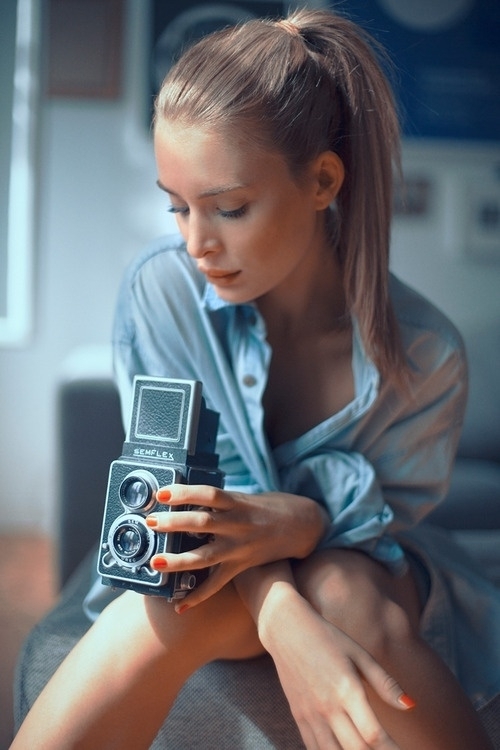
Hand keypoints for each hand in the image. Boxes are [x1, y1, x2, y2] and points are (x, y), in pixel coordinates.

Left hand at [145, 484, 328, 608]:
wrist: (303, 525)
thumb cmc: (269, 508)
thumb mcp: (245, 497)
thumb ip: (218, 501)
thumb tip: (183, 498)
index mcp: (238, 503)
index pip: (208, 494)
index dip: (184, 493)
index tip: (162, 493)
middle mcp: (238, 526)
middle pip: (202, 524)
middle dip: (174, 523)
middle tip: (151, 522)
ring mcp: (240, 549)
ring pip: (205, 557)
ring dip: (178, 561)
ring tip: (155, 562)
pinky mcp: (242, 567)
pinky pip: (217, 584)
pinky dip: (197, 597)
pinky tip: (179, 607)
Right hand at [259, 583, 411, 749]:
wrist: (286, 628)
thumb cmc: (328, 637)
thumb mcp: (359, 654)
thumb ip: (384, 683)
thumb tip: (411, 705)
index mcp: (346, 688)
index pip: (373, 735)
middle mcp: (327, 706)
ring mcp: (309, 714)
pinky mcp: (298, 717)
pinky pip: (314, 749)